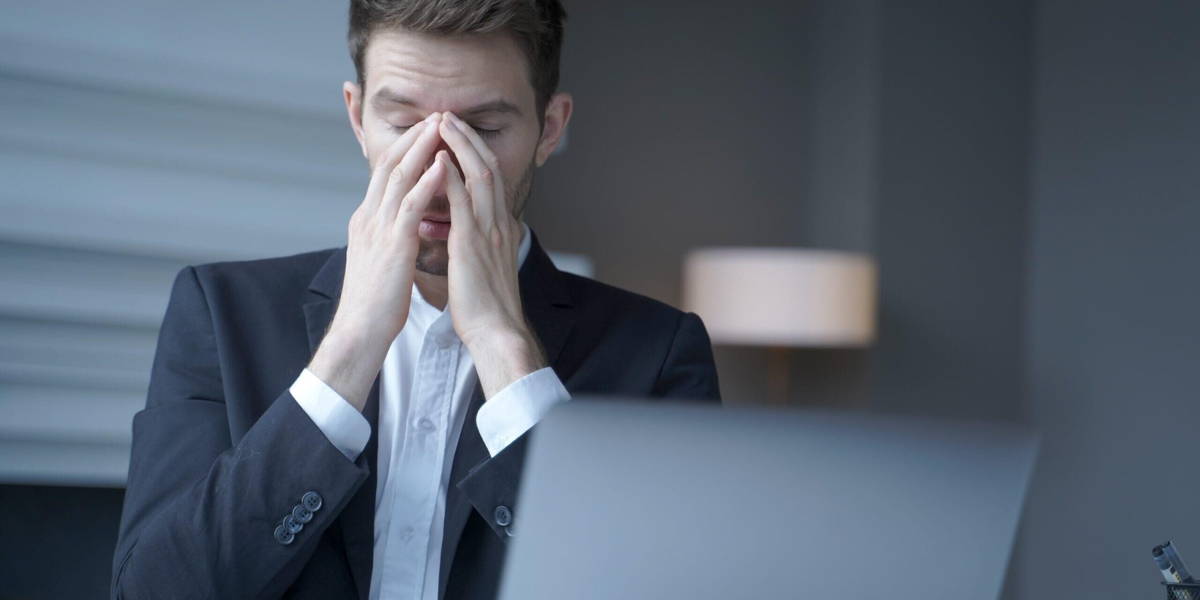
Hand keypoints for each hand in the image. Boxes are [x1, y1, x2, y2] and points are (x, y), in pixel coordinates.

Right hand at [308, 112, 445, 408]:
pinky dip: (426, 181)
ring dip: (421, 148)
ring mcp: (378, 229)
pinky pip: (409, 205)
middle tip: (436, 114)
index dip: (406, 148)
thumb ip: (389, 236)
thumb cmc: (374, 302)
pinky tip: (442, 165)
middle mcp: (369, 217)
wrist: (359, 331)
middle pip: (390, 165)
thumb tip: (402, 225)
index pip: (385, 173)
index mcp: (367, 220)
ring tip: (440, 125)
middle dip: (414, 137)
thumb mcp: (381, 259)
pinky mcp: (392, 245)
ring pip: (398, 177)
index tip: (427, 129)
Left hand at [436, 112, 547, 396]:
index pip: (490, 179)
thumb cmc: (486, 307)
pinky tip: (440, 159)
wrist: (496, 332)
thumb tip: (468, 234)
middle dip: (468, 138)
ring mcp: (488, 231)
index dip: (474, 152)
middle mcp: (498, 223)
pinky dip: (452, 176)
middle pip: (488, 167)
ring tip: (443, 123)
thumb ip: (479, 244)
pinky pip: (464, 201)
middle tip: (449, 115)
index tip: (456, 133)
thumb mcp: (484, 267)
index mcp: (500, 229)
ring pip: (479, 175)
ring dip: (460, 146)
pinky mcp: (473, 243)